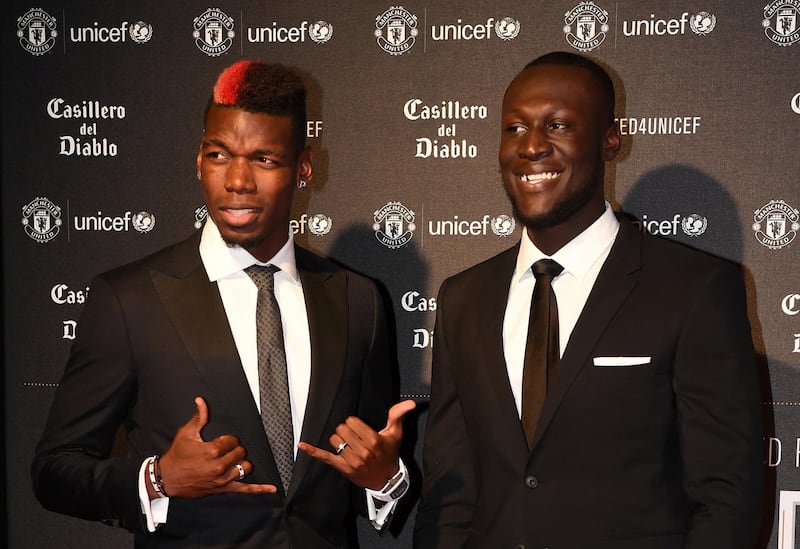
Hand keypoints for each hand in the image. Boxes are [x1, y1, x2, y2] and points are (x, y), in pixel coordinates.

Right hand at [153, 397, 276, 498]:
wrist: (167, 478)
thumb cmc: (176, 457)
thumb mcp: (186, 434)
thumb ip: (199, 417)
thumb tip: (201, 401)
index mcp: (212, 450)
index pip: (233, 440)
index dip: (228, 440)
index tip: (220, 442)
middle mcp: (219, 466)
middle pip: (241, 452)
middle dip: (235, 449)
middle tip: (223, 451)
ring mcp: (222, 479)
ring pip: (246, 467)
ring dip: (241, 462)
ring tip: (232, 461)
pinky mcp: (223, 489)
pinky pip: (245, 489)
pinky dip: (259, 489)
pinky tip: (271, 488)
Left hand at [298, 399, 415, 490]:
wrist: (386, 479)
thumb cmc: (389, 454)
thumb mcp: (395, 434)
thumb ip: (398, 415)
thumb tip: (410, 403)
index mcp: (373, 440)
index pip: (352, 421)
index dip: (354, 423)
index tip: (360, 429)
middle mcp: (362, 451)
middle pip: (342, 429)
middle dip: (346, 430)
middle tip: (355, 437)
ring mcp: (351, 461)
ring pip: (334, 439)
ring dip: (339, 439)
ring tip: (348, 445)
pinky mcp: (342, 468)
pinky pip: (325, 457)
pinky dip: (313, 451)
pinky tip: (302, 445)